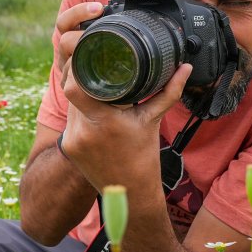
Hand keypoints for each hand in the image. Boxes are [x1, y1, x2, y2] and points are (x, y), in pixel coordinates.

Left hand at [54, 1, 192, 188]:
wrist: (130, 193)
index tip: (92, 58)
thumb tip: (184, 67)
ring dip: (79, 90)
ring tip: (97, 85)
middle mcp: (83, 131)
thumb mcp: (154, 120)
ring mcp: (72, 140)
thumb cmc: (144, 158)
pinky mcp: (68, 145)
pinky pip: (70, 117)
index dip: (78, 67)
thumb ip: (169, 91)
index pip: (74, 85)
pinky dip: (80, 108)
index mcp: (104, 122)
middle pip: (69, 89)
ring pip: (67, 102)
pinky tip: (93, 106)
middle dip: (80, 75)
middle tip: (95, 66)